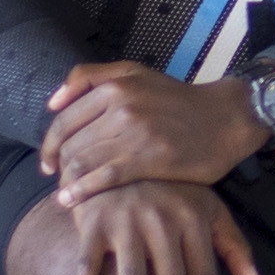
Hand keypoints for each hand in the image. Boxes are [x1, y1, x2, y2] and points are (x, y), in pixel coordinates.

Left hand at [42, 63, 265, 199]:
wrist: (226, 118)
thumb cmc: (178, 99)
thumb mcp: (136, 73)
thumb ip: (92, 77)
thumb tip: (52, 101)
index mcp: (115, 86)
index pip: (64, 121)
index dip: (49, 145)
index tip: (48, 163)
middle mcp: (122, 107)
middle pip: (71, 145)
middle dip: (59, 167)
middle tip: (58, 183)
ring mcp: (137, 134)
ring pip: (84, 161)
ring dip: (67, 183)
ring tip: (63, 196)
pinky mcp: (152, 159)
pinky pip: (105, 177)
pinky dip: (83, 191)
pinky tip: (73, 201)